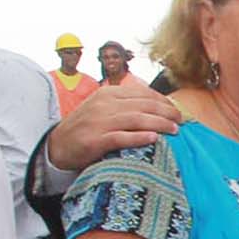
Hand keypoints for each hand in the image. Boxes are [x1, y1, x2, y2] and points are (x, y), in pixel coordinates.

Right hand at [48, 85, 179, 170]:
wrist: (57, 145)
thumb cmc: (87, 127)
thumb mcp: (103, 108)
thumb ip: (125, 104)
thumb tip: (157, 106)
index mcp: (108, 94)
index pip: (142, 93)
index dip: (163, 100)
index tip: (177, 109)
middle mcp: (104, 105)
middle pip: (143, 105)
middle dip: (166, 111)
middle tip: (181, 120)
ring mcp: (99, 122)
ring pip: (136, 119)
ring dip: (159, 124)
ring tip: (174, 129)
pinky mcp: (95, 140)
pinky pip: (121, 137)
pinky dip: (139, 138)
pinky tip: (154, 139)